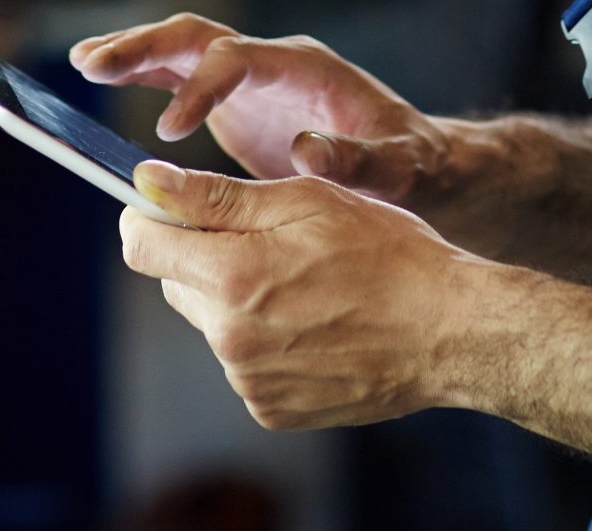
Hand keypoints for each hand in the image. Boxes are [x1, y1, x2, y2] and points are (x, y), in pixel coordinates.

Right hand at [71, 15, 452, 202]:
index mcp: (304, 68)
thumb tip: (306, 150)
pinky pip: (178, 76)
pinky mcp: (233, 100)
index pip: (239, 58)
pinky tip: (97, 76)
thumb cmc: (411, 163)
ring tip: (83, 64)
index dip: (201, 86)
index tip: (169, 129)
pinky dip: (140, 74)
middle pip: (199, 37)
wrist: (416, 159)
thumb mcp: (398, 166)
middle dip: (147, 47)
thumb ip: (359, 161)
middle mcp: (270, 61)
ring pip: (181, 49)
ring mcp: (249, 77)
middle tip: (95, 65)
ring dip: (132, 53)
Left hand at [120, 161, 491, 429]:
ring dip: (239, 299)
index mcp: (233, 276)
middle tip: (270, 240)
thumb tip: (147, 182)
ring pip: (213, 323)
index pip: (141, 245)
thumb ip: (217, 196)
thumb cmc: (389, 251)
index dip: (148, 217)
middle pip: (176, 283)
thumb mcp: (307, 200)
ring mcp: (249, 381)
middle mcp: (229, 338)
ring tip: (308, 285)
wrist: (450, 331)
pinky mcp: (270, 409)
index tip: (168, 205)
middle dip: (205, 256)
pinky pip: (243, 363)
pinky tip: (316, 324)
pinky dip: (265, 341)